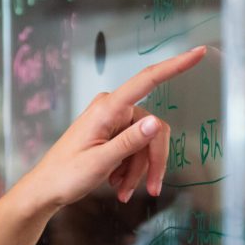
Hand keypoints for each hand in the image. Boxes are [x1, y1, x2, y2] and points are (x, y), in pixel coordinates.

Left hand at [21, 46, 205, 210]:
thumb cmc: (65, 175)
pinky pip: (135, 149)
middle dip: (152, 161)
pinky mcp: (112, 134)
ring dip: (138, 171)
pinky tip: (117, 185)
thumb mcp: (100, 162)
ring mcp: (112, 121)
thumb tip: (156, 122)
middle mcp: (112, 110)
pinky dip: (130, 170)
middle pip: (153, 128)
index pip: (147, 81)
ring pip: (146, 143)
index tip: (198, 53)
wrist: (46, 189)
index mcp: (107, 109)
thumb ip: (130, 142)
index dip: (175, 66)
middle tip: (151, 189)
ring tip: (122, 191)